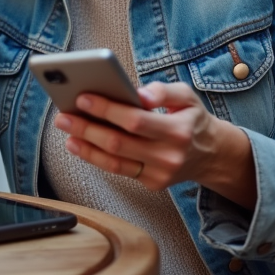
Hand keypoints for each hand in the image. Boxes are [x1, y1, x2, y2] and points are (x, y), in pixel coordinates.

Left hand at [53, 82, 256, 208]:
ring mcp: (160, 174)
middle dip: (87, 128)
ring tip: (66, 130)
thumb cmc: (191, 118)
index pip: (135, 121)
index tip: (82, 98)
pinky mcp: (151, 183)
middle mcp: (169, 156)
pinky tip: (78, 144)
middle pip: (119, 143)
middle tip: (63, 115)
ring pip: (115, 162)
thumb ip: (163, 91)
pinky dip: (95, 157)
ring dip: (85, 146)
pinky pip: (119, 170)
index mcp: (179, 131)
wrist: (211, 154)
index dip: (107, 110)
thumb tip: (139, 93)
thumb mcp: (186, 96)